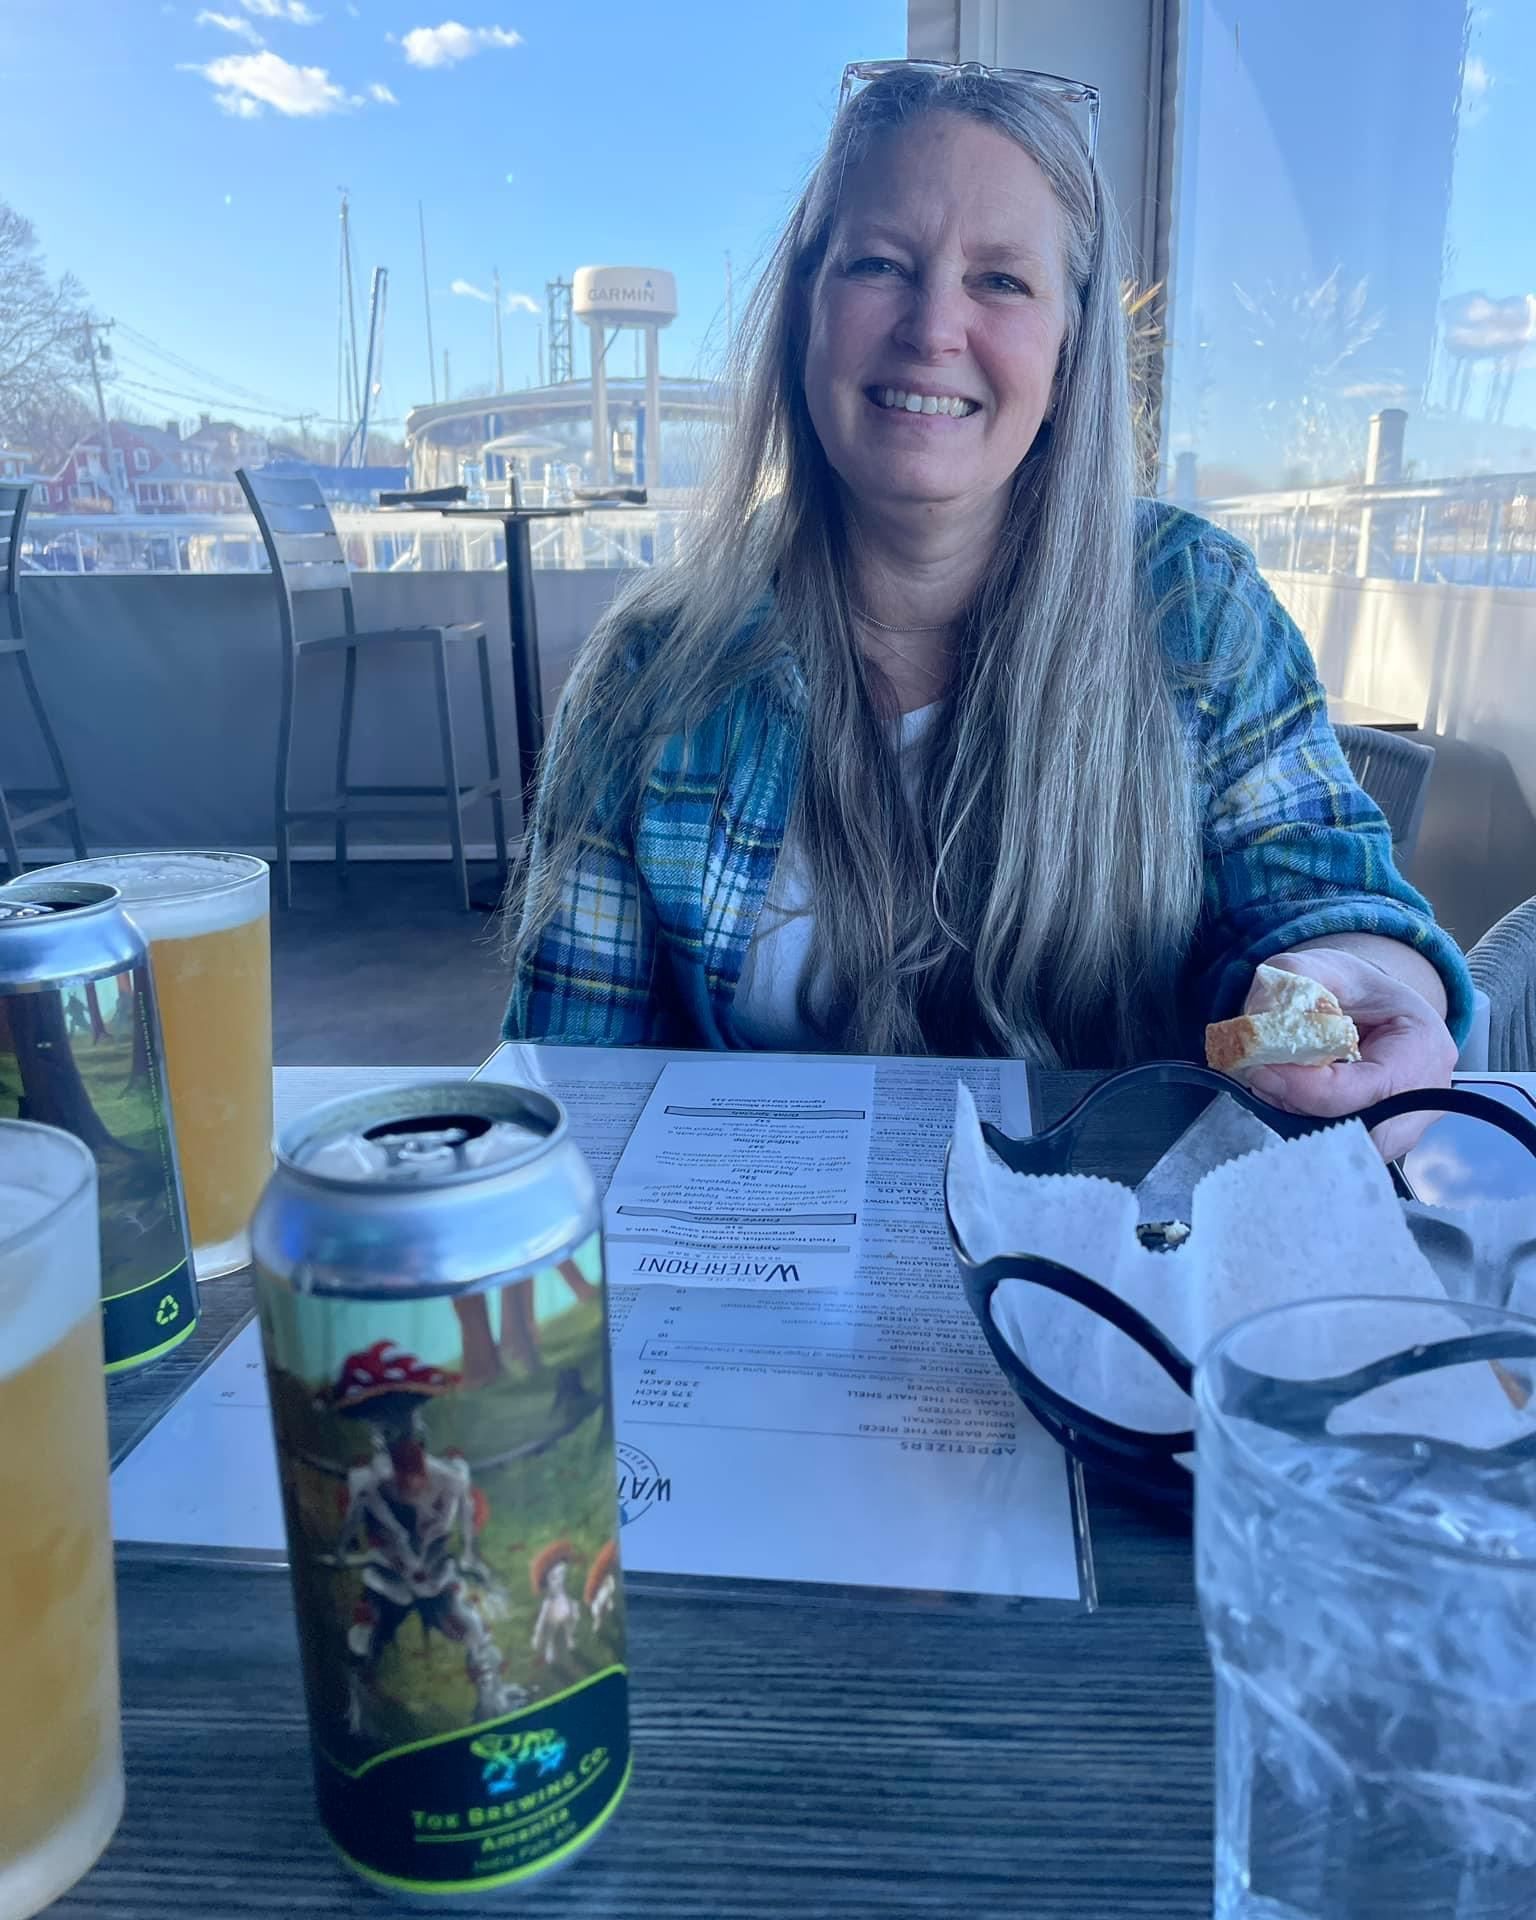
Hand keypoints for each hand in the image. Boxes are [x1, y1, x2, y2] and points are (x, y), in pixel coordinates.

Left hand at [1240, 948, 1456, 1162]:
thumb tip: (1260, 1015)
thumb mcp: (1329, 966)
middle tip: (1265, 1080)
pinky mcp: (1377, 1140)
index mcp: (1423, 1047)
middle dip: (1304, 1112)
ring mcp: (1404, 1126)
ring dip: (1300, 1123)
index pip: (1369, 1089)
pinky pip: (1339, 1150)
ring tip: (1275, 1083)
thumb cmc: (1358, 989)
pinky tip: (1287, 1097)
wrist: (1373, 1009)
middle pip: (1362, 1134)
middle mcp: (1424, 1097)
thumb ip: (1296, 978)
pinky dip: (1305, 1128)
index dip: (1309, 1088)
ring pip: (1347, 1150)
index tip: (1262, 1069)